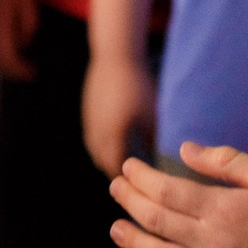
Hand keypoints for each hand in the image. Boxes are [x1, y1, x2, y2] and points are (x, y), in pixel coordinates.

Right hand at [82, 53, 156, 174]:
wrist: (114, 57)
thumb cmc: (138, 86)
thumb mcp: (151, 114)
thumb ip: (152, 140)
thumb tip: (160, 161)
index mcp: (114, 135)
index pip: (117, 167)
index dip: (127, 180)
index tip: (139, 190)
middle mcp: (98, 133)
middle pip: (104, 162)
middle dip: (116, 173)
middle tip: (132, 184)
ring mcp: (90, 123)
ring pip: (96, 151)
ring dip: (107, 160)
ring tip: (123, 166)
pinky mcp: (87, 114)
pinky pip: (93, 139)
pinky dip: (103, 147)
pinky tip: (115, 144)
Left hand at [109, 143, 247, 247]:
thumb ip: (227, 162)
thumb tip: (185, 150)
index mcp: (223, 210)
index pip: (164, 191)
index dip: (140, 178)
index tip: (127, 167)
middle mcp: (212, 244)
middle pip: (156, 221)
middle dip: (130, 201)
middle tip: (115, 188)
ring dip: (134, 241)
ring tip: (117, 229)